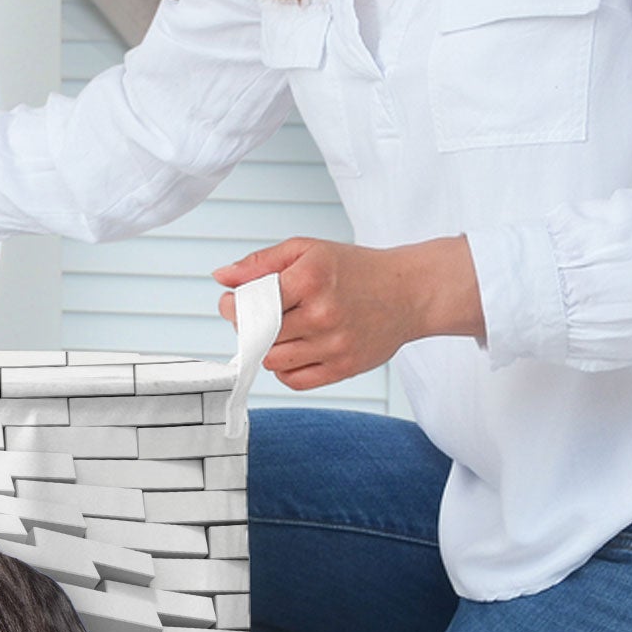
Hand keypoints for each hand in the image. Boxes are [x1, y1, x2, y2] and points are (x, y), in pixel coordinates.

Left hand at [212, 235, 483, 389]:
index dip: (233, 306)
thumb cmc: (355, 269)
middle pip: (258, 336)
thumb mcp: (307, 250)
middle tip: (258, 316)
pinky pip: (295, 381)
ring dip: (267, 349)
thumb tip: (222, 277)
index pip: (250, 304)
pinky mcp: (345, 367)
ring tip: (280, 332)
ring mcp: (335, 344)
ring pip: (273, 361)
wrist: (409, 292)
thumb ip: (261, 262)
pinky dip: (286, 369)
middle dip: (249, 327)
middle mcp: (322, 314)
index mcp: (310, 279)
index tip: (233, 303)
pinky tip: (295, 350)